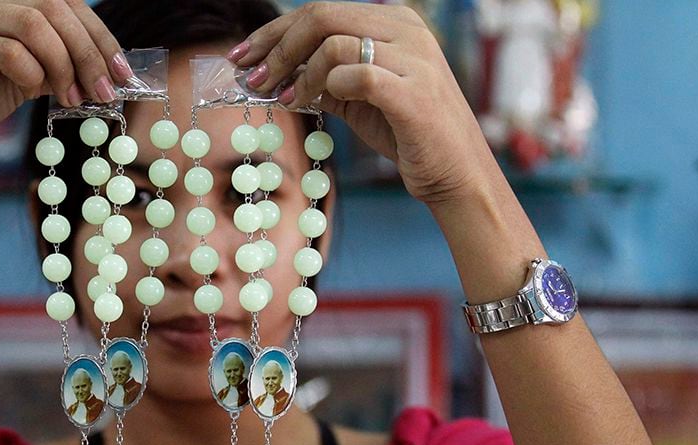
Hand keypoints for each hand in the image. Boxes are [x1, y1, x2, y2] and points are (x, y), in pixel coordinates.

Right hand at [0, 0, 132, 165]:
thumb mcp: (26, 77)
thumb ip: (57, 63)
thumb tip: (106, 68)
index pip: (63, 1)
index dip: (99, 34)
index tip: (123, 71)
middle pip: (52, 6)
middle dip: (88, 51)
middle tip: (106, 91)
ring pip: (33, 24)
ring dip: (64, 64)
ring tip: (74, 98)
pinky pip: (8, 51)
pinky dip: (33, 73)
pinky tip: (38, 92)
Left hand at [229, 2, 498, 205]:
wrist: (454, 174)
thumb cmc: (406, 134)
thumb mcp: (359, 98)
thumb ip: (324, 78)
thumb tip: (272, 74)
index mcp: (394, 22)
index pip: (321, 11)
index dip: (275, 32)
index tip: (243, 57)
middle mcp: (407, 31)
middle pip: (322, 16)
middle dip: (276, 47)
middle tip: (251, 79)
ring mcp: (414, 59)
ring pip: (334, 43)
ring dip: (297, 72)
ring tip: (283, 98)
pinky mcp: (414, 93)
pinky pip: (356, 75)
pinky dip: (324, 87)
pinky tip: (308, 103)